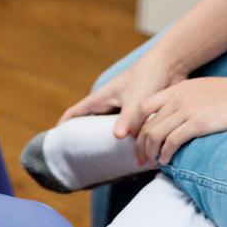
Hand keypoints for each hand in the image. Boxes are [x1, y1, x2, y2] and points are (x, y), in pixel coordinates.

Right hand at [58, 53, 183, 164]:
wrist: (170, 64)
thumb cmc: (148, 77)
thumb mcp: (135, 99)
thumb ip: (127, 119)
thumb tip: (116, 137)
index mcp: (101, 98)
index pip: (75, 113)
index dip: (64, 126)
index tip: (56, 141)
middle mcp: (109, 103)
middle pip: (90, 123)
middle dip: (85, 139)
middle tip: (81, 160)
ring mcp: (122, 106)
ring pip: (108, 127)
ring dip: (107, 141)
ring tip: (105, 162)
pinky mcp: (137, 110)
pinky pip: (126, 128)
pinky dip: (124, 140)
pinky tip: (130, 152)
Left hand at [134, 75, 226, 166]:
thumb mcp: (205, 91)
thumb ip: (190, 101)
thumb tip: (182, 120)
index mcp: (178, 89)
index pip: (144, 106)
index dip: (135, 125)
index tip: (135, 139)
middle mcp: (178, 97)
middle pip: (147, 123)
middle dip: (139, 144)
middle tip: (141, 159)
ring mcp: (187, 109)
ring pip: (155, 134)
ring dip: (150, 152)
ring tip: (152, 163)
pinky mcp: (198, 123)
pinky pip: (172, 141)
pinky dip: (166, 154)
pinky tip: (167, 162)